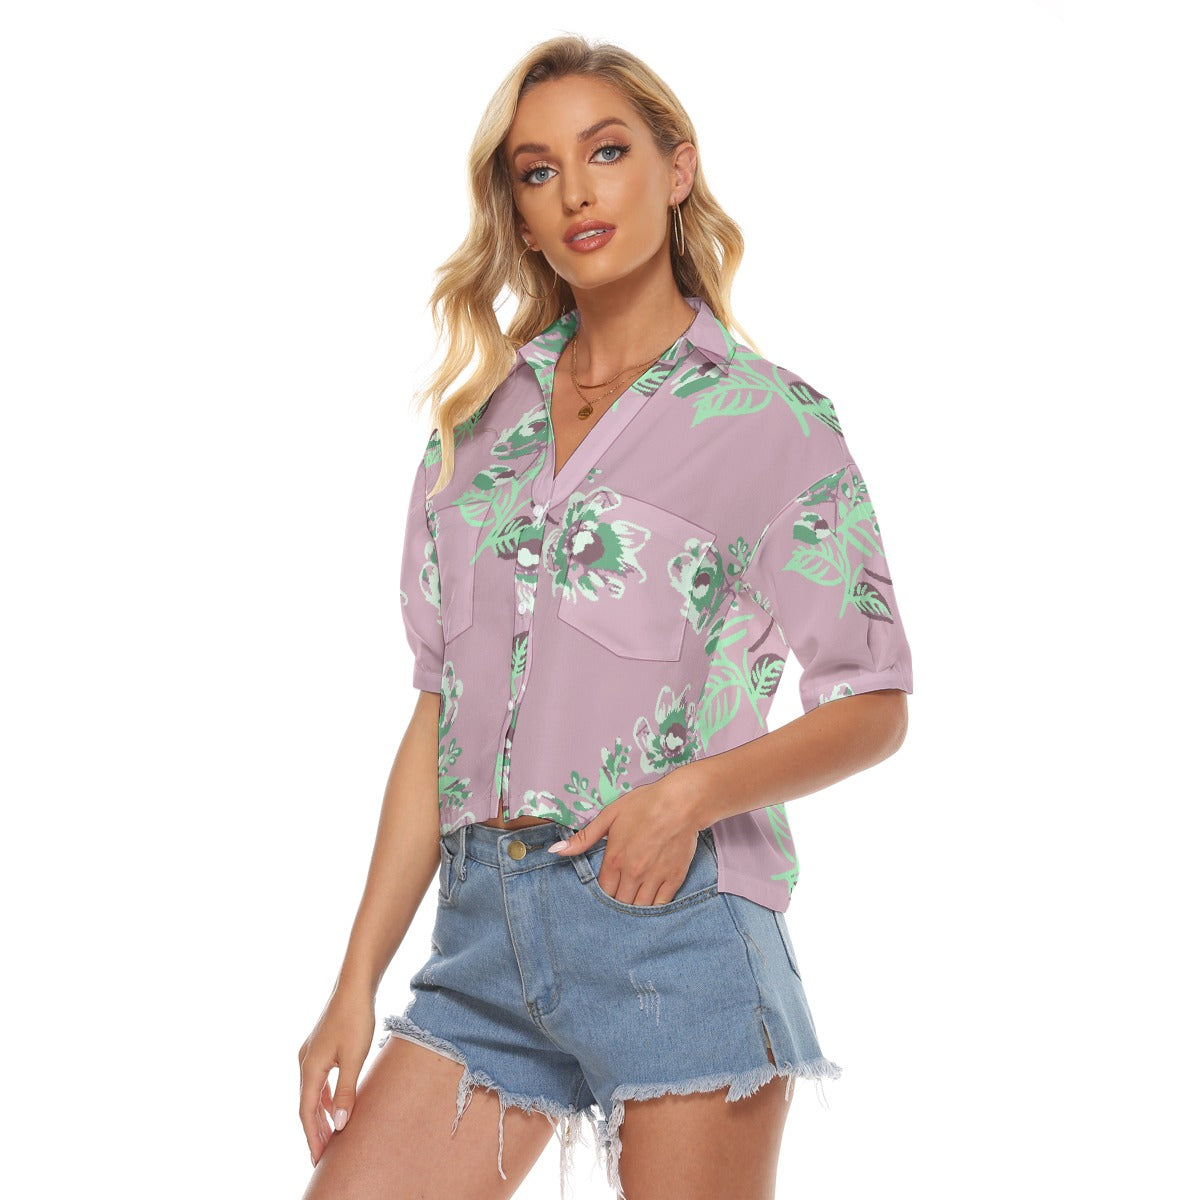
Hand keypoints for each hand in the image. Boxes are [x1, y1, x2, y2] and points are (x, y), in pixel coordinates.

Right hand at [297, 986, 375, 1166]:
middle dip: (314, 1130)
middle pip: (306, 1104)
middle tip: (323, 1155)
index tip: (319, 1159)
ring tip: (329, 1135)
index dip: (312, 1136)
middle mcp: (305, 1061)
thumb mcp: (355, 1058)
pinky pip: (319, 1080)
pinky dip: (324, 1096)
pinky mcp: (321, 1046)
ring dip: (319, 1114)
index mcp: (310, 1067)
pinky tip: (333, 1104)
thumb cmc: (356, 1018)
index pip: (306, 1111)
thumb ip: (346, 1092)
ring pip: (312, 1092)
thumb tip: (338, 1124)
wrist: (355, 985)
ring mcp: (311, 1053)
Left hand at [547, 772, 703, 905]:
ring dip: (634, 907)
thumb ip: (583, 837)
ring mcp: (654, 878)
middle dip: (618, 901)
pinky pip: (660, 904)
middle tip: (620, 894)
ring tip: (633, 898)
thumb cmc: (645, 805)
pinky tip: (650, 899)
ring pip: (639, 908)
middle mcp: (633, 873)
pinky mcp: (674, 878)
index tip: (607, 887)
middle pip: (620, 903)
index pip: (603, 891)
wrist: (682, 803)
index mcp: (615, 859)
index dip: (603, 892)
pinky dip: (654, 906)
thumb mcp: (610, 815)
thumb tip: (555, 851)